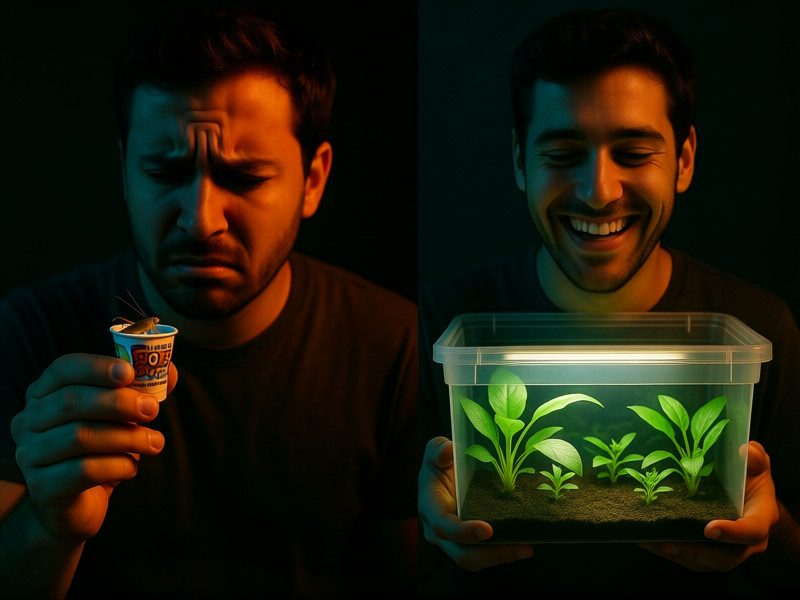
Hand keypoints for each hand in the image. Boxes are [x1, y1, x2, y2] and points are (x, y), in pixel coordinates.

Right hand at [10, 354, 177, 541]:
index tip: (130, 373)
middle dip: (119, 403)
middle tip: (152, 411)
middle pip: (72, 402)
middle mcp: (28, 421)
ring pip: (80, 437)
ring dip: (127, 437)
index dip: (97, 367)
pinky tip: (132, 467)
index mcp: (44, 394)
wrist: (78, 504)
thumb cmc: (100, 450)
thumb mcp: (121, 417)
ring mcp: (30, 455)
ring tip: (154, 442)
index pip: (63, 369)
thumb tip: (169, 370)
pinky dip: (117, 466)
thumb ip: (143, 391)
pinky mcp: (42, 487)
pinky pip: (83, 471)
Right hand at [418, 437, 533, 570]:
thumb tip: (448, 449)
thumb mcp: (436, 452)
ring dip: (502, 558)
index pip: (443, 526)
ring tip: (526, 549)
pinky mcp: (469, 545)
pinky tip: (524, 547)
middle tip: (520, 546)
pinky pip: (484, 556)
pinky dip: (504, 554)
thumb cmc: (441, 464)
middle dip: (491, 554)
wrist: (444, 476)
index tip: (487, 530)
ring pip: (475, 560)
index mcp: (430, 508)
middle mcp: (439, 531)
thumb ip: (438, 450)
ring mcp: (454, 542)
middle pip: (462, 553)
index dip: (463, 532)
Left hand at [638, 441, 778, 570]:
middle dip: (696, 552)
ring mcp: (727, 551)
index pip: (752, 532)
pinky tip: (646, 541)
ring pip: (704, 562)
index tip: (709, 529)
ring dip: (677, 555)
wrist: (750, 498)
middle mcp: (746, 543)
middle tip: (670, 543)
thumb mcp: (756, 463)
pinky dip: (668, 553)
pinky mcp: (708, 554)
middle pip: (725, 558)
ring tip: (651, 542)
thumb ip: (754, 457)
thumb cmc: (751, 477)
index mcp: (760, 518)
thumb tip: (744, 451)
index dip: (733, 533)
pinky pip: (690, 560)